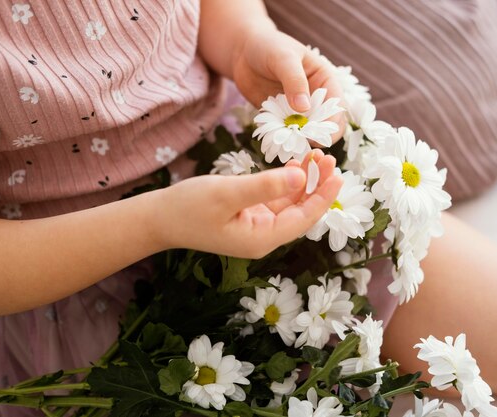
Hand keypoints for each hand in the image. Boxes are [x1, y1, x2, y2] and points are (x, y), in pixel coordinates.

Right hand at [156, 152, 341, 258]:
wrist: (159, 219)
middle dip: (316, 185)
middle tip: (328, 157)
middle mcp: (264, 237)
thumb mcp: (228, 193)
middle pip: (300, 211)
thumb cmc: (188, 207)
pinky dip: (286, 183)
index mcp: (263, 238)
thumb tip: (301, 175)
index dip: (323, 196)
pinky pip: (276, 200)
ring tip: (315, 155)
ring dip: (303, 181)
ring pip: (290, 204)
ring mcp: (257, 227)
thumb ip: (265, 185)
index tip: (338, 173)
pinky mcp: (249, 217)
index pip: (304, 219)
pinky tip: (294, 164)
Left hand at [232, 27, 345, 142]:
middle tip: (298, 143)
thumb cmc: (269, 46)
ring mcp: (299, 111)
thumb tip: (304, 108)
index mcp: (326, 82)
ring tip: (283, 144)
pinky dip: (281, 139)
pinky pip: (286, 133)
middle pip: (325, 126)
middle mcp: (316, 99)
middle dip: (315, 137)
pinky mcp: (282, 118)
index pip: (337, 108)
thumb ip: (294, 81)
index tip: (316, 135)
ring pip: (306, 133)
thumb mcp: (284, 58)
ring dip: (297, 141)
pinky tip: (271, 139)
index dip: (330, 124)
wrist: (243, 51)